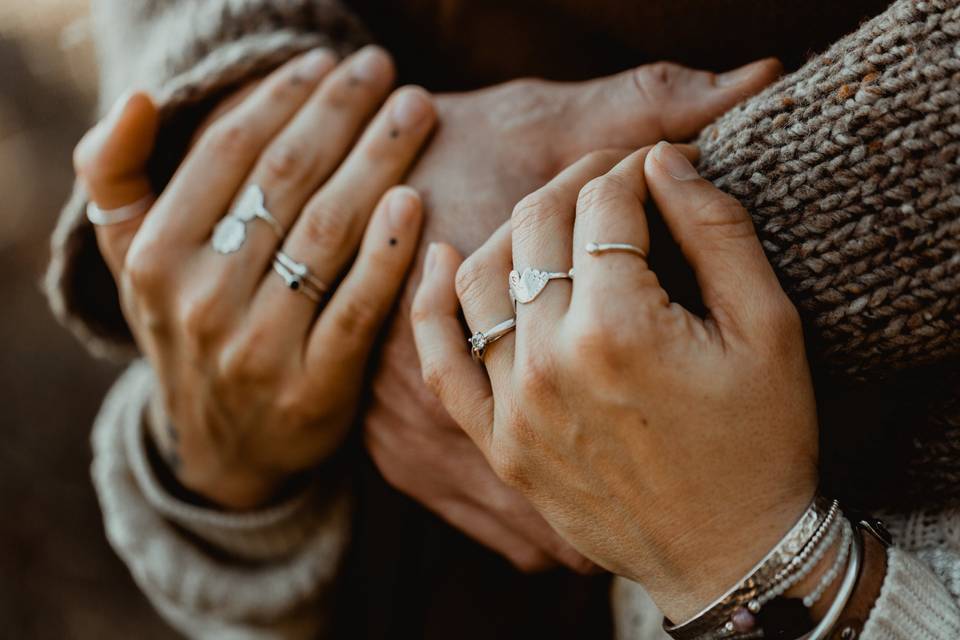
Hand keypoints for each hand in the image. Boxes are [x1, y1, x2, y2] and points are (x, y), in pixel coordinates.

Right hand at [74, 46, 436, 508]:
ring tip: (416, 111)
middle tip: (386, 71)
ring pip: (327, 232)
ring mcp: (257, 347)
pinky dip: (388, 252)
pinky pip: (358, 307)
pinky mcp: (314, 388)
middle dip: (342, 113)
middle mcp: (200, 299)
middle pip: (285, 180)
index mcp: (153, 257)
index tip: (326, 62)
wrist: (224, 449)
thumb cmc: (188, 332)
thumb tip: (138, 98)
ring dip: (379, 161)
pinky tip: (416, 199)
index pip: (227, 153)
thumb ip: (116, 180)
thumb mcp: (133, 262)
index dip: (281, 97)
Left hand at [411, 142, 818, 620]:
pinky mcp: (497, 442)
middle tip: (617, 177)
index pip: (603, 201)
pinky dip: (432, 305)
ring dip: (515, 228)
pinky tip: (440, 259)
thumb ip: (716, 230)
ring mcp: (513, 405)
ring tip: (557, 215)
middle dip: (580, 182)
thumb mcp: (769, 326)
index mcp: (618, 327)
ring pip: (481, 276)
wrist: (732, 553)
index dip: (636, 165)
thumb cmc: (762, 443)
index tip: (662, 163)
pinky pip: (442, 361)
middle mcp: (549, 361)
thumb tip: (665, 159)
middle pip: (537, 224)